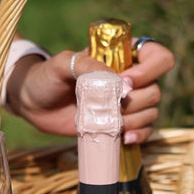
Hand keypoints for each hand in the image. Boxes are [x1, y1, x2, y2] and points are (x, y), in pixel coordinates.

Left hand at [5, 40, 174, 142]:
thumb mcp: (62, 64)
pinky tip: (124, 138)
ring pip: (151, 111)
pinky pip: (145, 130)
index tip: (123, 81)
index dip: (148, 70)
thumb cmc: (47, 77)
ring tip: (111, 124)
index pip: (158, 56)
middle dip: (134, 102)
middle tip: (110, 105)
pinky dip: (139, 135)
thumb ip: (87, 65)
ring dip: (135, 120)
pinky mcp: (122, 123)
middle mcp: (131, 78)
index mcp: (122, 56)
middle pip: (155, 89)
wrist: (35, 105)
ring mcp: (127, 102)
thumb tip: (117, 81)